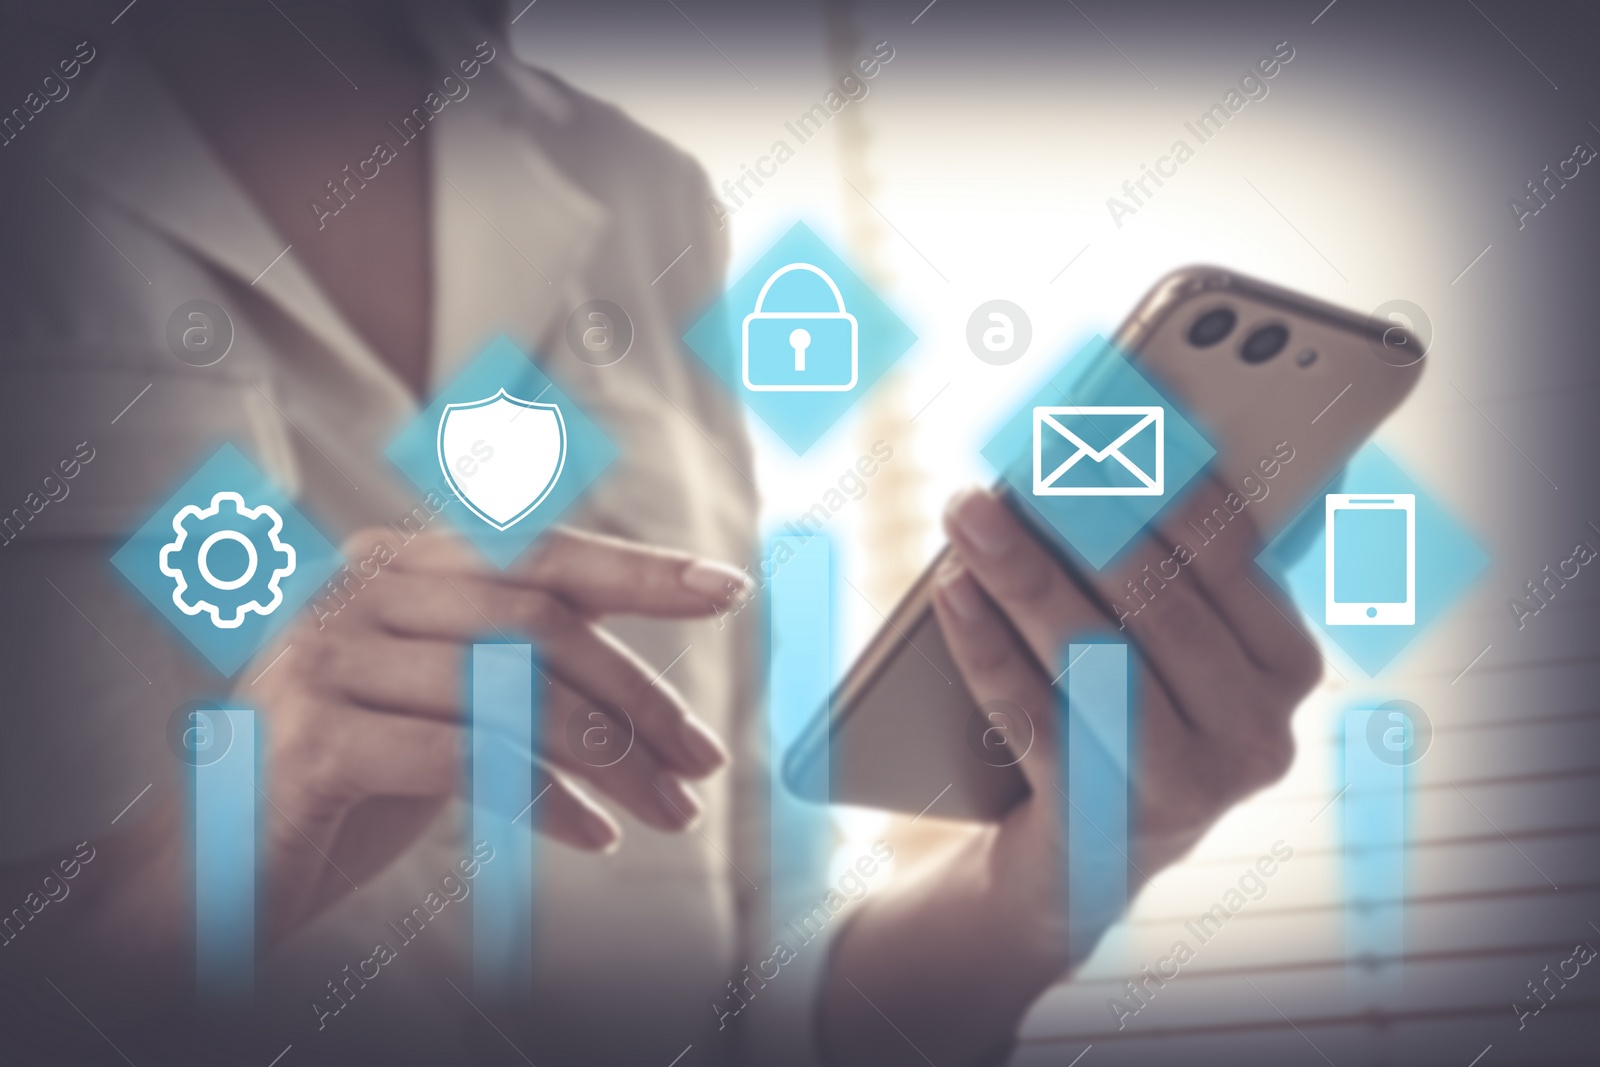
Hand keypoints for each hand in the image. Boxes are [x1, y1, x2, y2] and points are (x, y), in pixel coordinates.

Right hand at [240, 525, 745, 938]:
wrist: (224, 867)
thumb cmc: (355, 778)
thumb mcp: (445, 699)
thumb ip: (518, 657)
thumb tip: (644, 668)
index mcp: (393, 561)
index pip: (540, 552)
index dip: (641, 568)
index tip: (729, 590)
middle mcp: (355, 588)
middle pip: (540, 622)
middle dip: (640, 695)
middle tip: (705, 759)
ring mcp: (324, 655)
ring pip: (511, 691)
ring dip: (613, 758)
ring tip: (672, 810)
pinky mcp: (310, 738)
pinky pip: (464, 759)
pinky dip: (546, 801)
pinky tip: (594, 836)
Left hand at [822, 475, 1319, 1065]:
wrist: (1086, 856)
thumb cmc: (1129, 714)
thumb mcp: (1170, 649)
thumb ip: (1163, 567)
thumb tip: (1090, 450)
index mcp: (1287, 665)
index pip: (1231, 552)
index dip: (1160, 480)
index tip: (1100, 423)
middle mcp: (1257, 731)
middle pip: (1159, 603)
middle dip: (1077, 521)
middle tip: (1018, 458)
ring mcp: (1187, 788)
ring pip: (1096, 657)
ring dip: (1021, 574)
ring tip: (968, 513)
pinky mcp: (1105, 821)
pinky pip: (1035, 716)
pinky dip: (986, 645)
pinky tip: (953, 591)